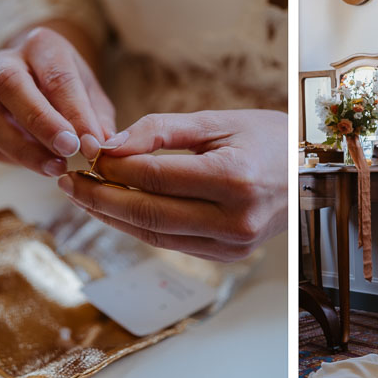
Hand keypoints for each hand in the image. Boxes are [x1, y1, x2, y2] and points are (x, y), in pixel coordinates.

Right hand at [0, 26, 115, 175]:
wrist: (45, 74)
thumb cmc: (74, 89)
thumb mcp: (95, 96)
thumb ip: (98, 120)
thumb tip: (105, 147)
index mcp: (43, 48)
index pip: (57, 79)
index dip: (77, 114)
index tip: (95, 144)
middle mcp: (8, 64)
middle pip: (14, 89)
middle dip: (42, 122)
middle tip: (70, 150)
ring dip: (20, 146)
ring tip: (52, 168)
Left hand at [55, 109, 287, 260]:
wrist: (309, 170)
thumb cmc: (267, 137)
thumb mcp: (218, 121)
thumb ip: (161, 130)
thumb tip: (109, 146)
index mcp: (236, 179)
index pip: (154, 177)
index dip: (112, 168)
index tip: (85, 156)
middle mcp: (236, 219)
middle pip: (148, 214)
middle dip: (100, 198)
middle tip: (68, 182)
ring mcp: (234, 244)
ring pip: (155, 235)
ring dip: (113, 217)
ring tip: (83, 196)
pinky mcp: (229, 256)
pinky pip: (172, 244)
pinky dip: (140, 227)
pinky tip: (118, 210)